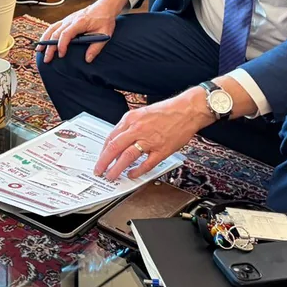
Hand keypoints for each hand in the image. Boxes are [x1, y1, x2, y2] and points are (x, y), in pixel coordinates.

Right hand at [38, 0, 129, 63]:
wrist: (105, 6)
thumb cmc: (105, 19)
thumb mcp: (105, 34)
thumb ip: (96, 47)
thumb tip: (88, 59)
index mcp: (80, 22)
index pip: (66, 34)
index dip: (61, 45)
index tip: (61, 54)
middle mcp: (71, 20)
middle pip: (56, 33)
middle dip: (49, 47)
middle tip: (47, 59)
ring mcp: (67, 19)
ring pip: (52, 28)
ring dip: (44, 39)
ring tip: (39, 50)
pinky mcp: (67, 20)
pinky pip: (54, 26)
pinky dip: (47, 34)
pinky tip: (44, 41)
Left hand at [94, 87, 211, 180]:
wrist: (187, 110)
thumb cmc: (167, 111)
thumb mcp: (142, 113)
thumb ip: (130, 126)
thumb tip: (119, 141)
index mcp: (131, 119)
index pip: (111, 137)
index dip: (103, 151)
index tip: (100, 158)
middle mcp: (138, 129)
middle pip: (115, 147)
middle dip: (104, 162)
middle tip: (99, 171)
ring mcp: (149, 140)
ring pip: (127, 157)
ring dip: (116, 168)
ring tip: (111, 176)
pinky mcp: (161, 150)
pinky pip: (146, 164)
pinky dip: (137, 171)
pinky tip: (132, 174)